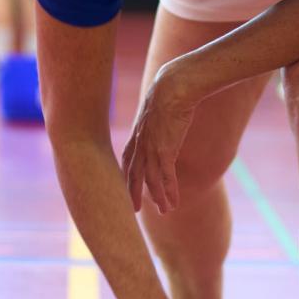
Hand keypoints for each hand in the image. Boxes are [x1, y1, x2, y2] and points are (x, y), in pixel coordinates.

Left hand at [121, 64, 196, 213]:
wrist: (173, 86)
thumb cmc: (168, 92)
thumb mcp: (156, 108)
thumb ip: (155, 120)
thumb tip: (161, 118)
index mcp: (136, 135)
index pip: (126, 161)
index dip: (125, 177)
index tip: (125, 188)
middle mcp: (140, 145)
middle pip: (132, 175)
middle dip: (132, 194)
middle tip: (133, 210)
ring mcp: (151, 149)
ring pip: (151, 180)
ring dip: (158, 198)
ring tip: (164, 212)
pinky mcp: (165, 151)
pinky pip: (166, 177)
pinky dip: (169, 192)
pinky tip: (173, 203)